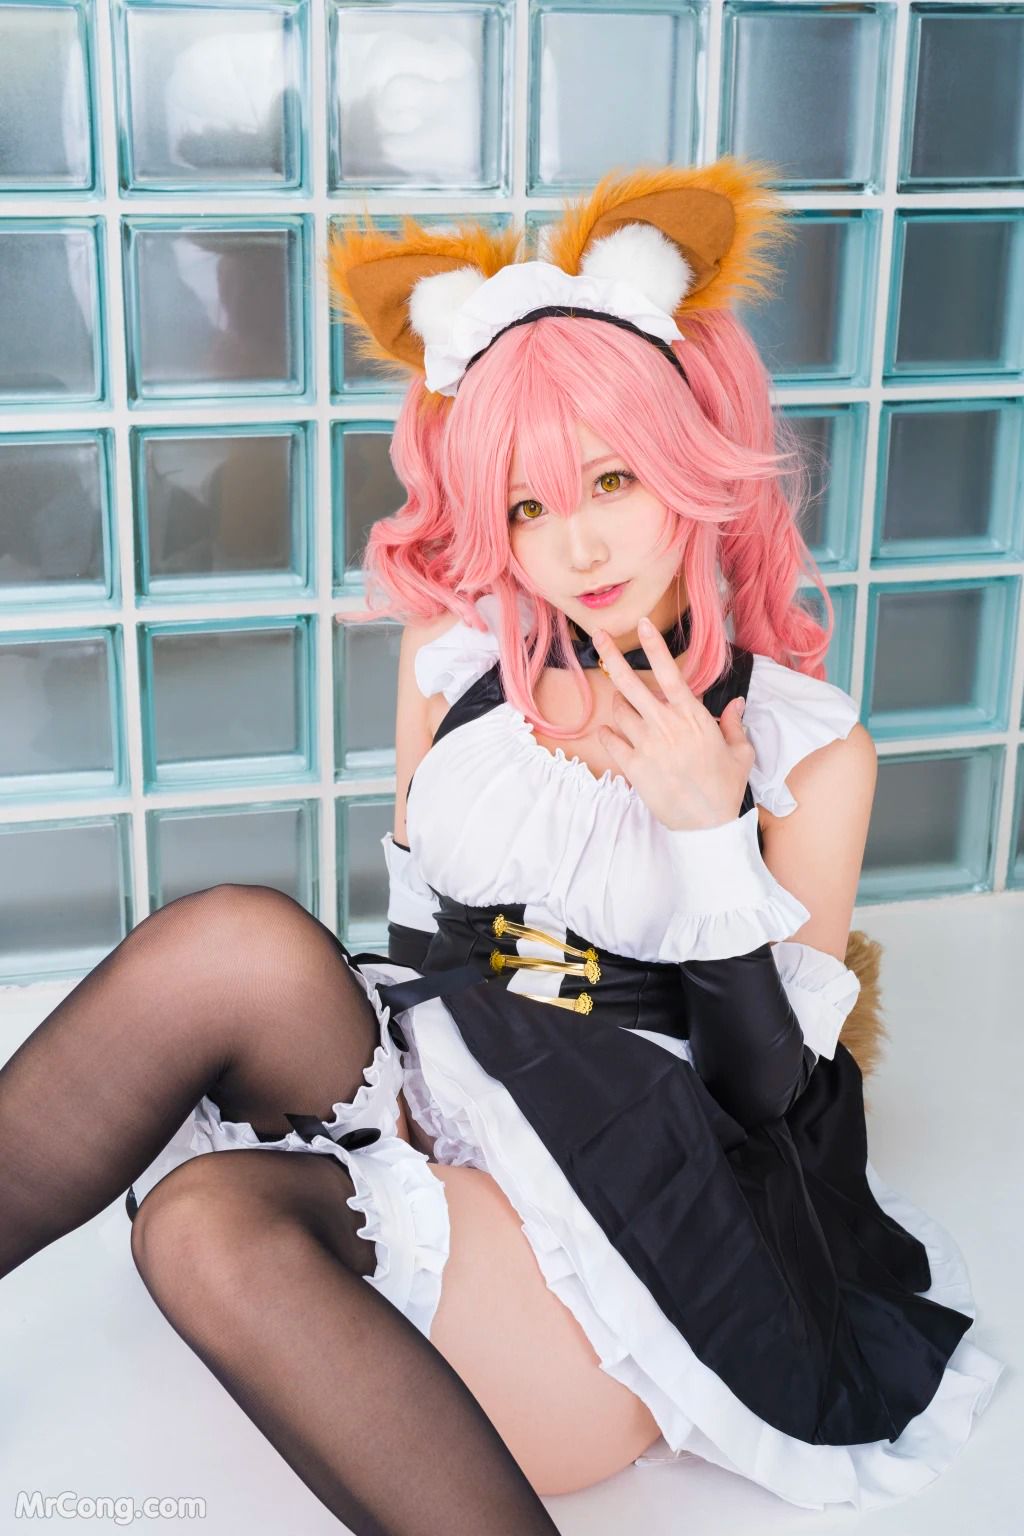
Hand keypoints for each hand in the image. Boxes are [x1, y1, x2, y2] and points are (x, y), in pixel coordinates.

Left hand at [592, 618, 753, 830]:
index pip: (669, 673)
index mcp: (693, 717)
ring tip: (627, 709)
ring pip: (619, 711)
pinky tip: (613, 734)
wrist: (708, 825)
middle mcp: (666, 726)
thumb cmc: (726, 788)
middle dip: (611, 656)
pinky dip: (608, 733)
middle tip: (598, 637)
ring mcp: (647, 746)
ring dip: (619, 705)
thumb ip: (735, 724)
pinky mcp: (633, 767)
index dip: (653, 646)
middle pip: (630, 684)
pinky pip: (609, 739)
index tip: (641, 624)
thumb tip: (738, 703)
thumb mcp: (741, 752)